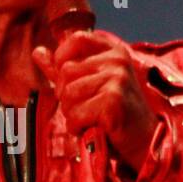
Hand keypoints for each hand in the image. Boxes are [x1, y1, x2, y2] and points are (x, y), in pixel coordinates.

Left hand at [31, 29, 158, 171]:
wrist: (144, 142)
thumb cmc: (116, 114)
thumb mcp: (90, 86)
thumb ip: (63, 68)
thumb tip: (37, 51)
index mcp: (113, 51)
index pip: (75, 40)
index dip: (63, 60)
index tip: (72, 82)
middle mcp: (117, 60)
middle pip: (65, 71)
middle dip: (67, 96)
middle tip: (89, 109)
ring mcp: (116, 79)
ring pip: (68, 94)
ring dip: (73, 114)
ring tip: (92, 119)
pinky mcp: (113, 101)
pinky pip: (75, 114)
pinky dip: (78, 127)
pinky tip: (94, 129)